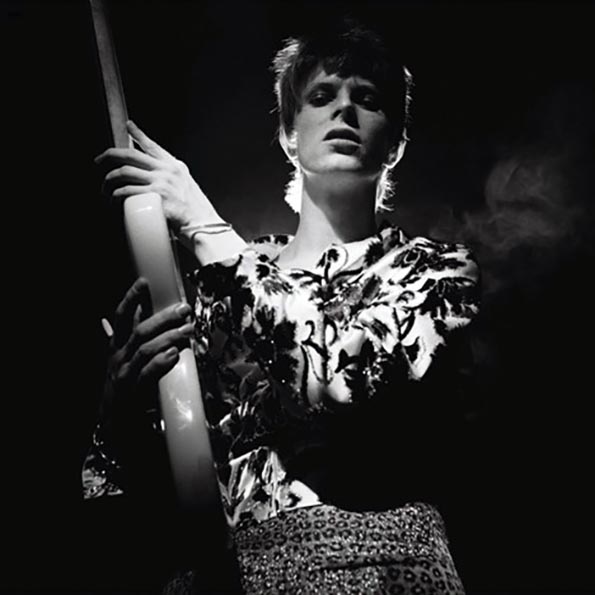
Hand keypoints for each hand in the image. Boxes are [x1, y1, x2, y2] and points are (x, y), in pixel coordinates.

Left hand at [95, 121, 219, 230]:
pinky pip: (127, 191)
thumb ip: (172, 181)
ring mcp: (162, 182)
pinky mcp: (156, 196)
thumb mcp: (187, 189)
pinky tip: (113, 202)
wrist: (204, 226)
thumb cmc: (195, 214)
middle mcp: (168, 170)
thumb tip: (154, 182)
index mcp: (176, 167)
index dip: (138, 134)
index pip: (153, 146)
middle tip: (99, 161)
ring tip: (105, 191)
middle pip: (130, 155)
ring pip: (124, 172)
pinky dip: (115, 196)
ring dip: (109, 182)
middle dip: (109, 156)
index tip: (128, 126)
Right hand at [104, 277, 194, 419]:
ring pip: (145, 349)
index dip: (131, 299)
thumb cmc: (122, 387)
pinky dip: (161, 363)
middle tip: (183, 309)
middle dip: (162, 318)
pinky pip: (147, 374)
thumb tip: (133, 314)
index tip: (143, 282)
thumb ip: (129, 338)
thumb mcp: (122, 360)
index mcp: (115, 347)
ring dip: (169, 337)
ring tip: (188, 330)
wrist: (113, 425)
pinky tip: (174, 354)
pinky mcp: (133, 392)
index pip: (120, 318)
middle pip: (139, 331)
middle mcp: (118, 358)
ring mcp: (124, 375)